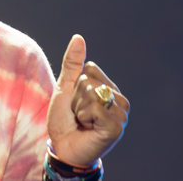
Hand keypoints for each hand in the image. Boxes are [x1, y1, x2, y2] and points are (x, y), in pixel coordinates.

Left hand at [46, 35, 129, 165]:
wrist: (62, 146)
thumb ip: (72, 63)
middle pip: (89, 80)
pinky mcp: (116, 127)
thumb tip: (78, 36)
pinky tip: (88, 128)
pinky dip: (84, 117)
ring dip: (79, 109)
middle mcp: (119, 98)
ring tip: (83, 122)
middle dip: (76, 98)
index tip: (76, 101)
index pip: (89, 68)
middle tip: (78, 115)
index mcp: (109, 87)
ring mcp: (120, 114)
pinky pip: (95, 108)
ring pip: (92, 93)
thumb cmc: (64, 118)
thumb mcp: (66, 87)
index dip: (75, 85)